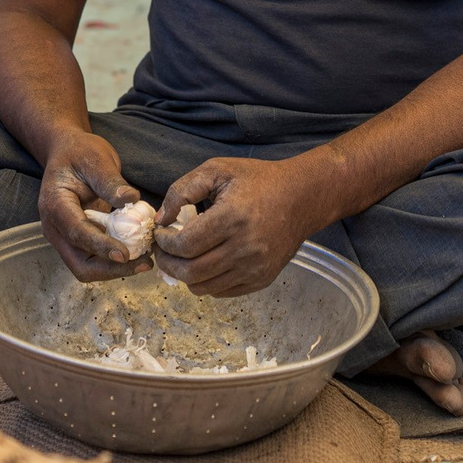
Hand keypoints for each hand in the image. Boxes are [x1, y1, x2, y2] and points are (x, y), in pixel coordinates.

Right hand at [37, 130, 148, 283]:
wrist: (68, 153)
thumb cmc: (80, 153)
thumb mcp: (96, 159)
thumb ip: (110, 181)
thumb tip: (131, 199)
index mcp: (55, 205)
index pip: (77, 232)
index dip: (101, 246)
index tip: (126, 254)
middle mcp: (55, 227)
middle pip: (80, 263)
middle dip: (111, 269)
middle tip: (143, 262)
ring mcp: (65, 237)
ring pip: (88, 268)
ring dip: (116, 269)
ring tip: (145, 259)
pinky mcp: (78, 241)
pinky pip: (95, 260)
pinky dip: (115, 261)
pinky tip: (138, 252)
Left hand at [154, 154, 334, 297]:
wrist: (302, 198)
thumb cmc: (258, 181)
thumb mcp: (217, 170)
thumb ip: (182, 191)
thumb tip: (160, 219)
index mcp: (232, 218)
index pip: (185, 245)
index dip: (164, 243)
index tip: (160, 234)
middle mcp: (245, 248)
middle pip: (190, 272)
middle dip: (167, 263)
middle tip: (163, 251)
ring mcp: (255, 267)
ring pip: (203, 287)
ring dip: (184, 275)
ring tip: (181, 258)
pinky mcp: (262, 279)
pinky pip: (222, 292)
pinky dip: (205, 282)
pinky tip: (204, 263)